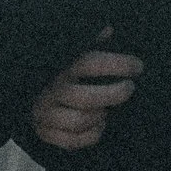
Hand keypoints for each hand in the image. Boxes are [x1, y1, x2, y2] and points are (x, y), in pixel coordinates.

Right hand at [32, 31, 142, 149]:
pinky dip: (91, 135)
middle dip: (114, 94)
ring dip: (100, 117)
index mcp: (62, 67)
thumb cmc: (64, 75)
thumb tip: (109, 28)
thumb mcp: (75, 56)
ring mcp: (46, 113)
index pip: (89, 63)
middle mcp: (52, 90)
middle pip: (84, 97)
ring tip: (107, 110)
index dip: (117, 64)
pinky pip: (73, 141)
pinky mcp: (45, 133)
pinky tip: (98, 126)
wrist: (32, 97)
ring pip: (80, 121)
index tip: (137, 66)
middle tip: (129, 88)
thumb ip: (92, 44)